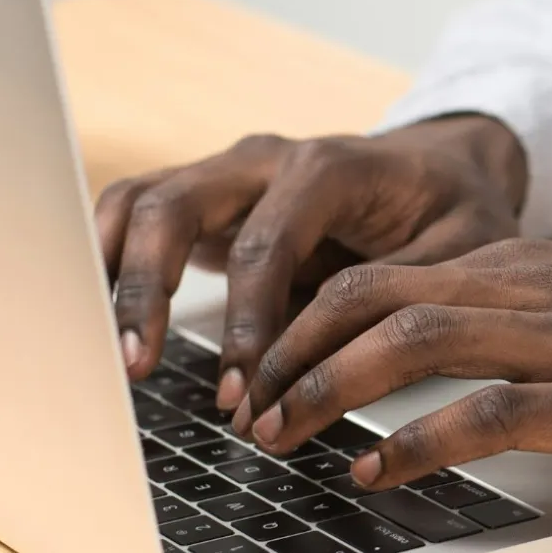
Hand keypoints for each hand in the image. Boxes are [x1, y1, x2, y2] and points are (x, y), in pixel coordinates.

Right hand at [94, 115, 526, 407]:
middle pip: (175, 206)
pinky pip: (135, 217)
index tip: (241, 392)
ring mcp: (225, 174)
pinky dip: (107, 262)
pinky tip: (93, 321)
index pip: (265, 244)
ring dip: (113, 275)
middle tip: (135, 367)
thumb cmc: (453, 211)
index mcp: (328, 166)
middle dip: (148, 289)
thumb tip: (344, 371)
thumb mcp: (457, 254)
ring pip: (139, 203)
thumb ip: (399, 300)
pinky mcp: (204, 200)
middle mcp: (263, 160)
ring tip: (102, 352)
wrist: (441, 167)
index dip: (247, 323)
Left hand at [231, 239, 551, 495]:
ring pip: (415, 339)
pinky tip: (378, 470)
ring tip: (284, 434)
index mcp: (523, 266)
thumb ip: (510, 311)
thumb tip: (423, 339)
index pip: (379, 273)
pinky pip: (491, 412)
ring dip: (330, 388)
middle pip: (373, 295)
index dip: (301, 319)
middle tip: (247, 407)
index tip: (258, 368)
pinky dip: (420, 439)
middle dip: (291, 350)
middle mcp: (533, 289)